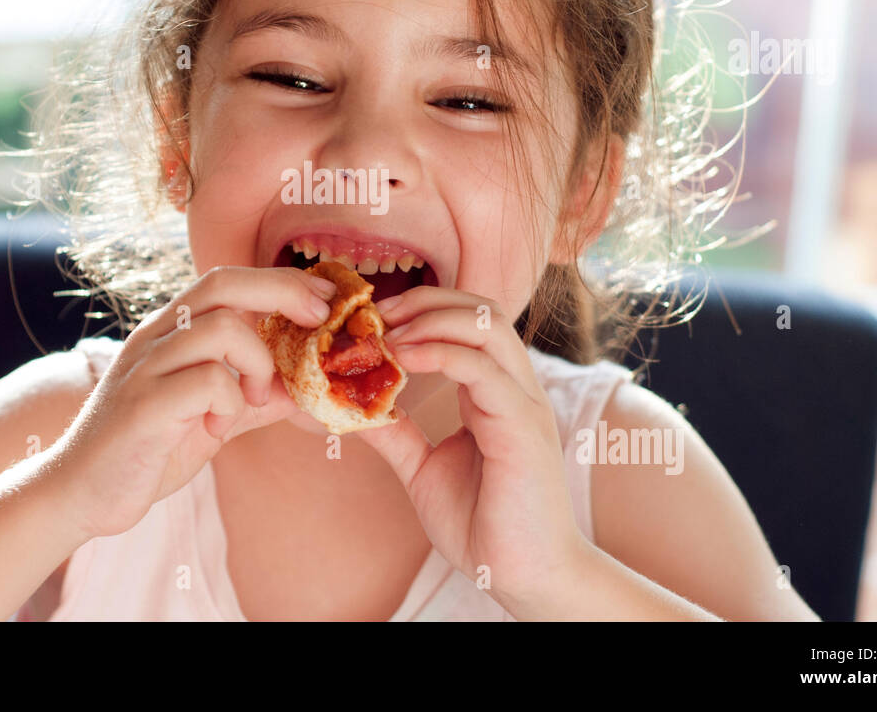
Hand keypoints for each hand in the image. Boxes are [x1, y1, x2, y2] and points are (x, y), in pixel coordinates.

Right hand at [53, 266, 335, 538]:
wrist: (81, 494)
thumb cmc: (146, 451)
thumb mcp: (212, 418)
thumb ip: (254, 399)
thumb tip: (305, 388)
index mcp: (172, 332)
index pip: (229, 281)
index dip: (282, 282)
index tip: (326, 299)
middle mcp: (156, 337)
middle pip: (224, 284)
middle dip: (283, 292)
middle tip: (319, 322)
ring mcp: (145, 368)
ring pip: (221, 329)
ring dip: (257, 364)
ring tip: (254, 399)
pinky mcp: (142, 405)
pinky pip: (206, 381)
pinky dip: (229, 403)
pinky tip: (217, 429)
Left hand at [358, 286, 588, 614]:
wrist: (522, 575)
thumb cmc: (484, 526)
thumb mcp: (424, 469)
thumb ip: (396, 434)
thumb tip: (353, 406)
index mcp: (496, 393)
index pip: (468, 323)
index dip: (421, 310)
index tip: (373, 321)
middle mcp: (515, 388)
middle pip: (480, 309)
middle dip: (425, 300)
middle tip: (375, 314)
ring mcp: (523, 403)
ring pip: (487, 326)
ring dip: (431, 318)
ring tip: (387, 331)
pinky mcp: (523, 425)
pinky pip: (484, 368)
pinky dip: (441, 352)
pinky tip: (404, 358)